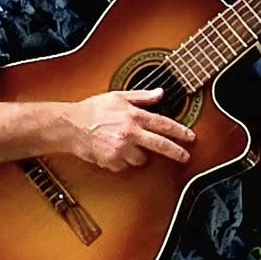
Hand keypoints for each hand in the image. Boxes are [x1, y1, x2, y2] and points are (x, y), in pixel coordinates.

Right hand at [65, 89, 193, 171]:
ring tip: (125, 145)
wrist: (70, 125)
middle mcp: (130, 133)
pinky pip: (124, 166)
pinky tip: (113, 151)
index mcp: (133, 115)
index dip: (180, 131)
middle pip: (160, 145)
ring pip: (141, 159)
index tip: (190, 137)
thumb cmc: (92, 109)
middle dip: (176, 152)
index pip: (163, 124)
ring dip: (137, 155)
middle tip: (185, 156)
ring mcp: (121, 148)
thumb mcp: (118, 96)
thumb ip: (141, 96)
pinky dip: (121, 161)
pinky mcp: (112, 161)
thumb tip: (160, 93)